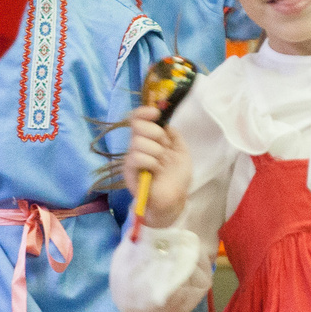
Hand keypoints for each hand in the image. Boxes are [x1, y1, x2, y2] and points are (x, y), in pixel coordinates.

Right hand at [124, 106, 191, 228]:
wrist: (174, 199)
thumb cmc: (177, 176)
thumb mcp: (181, 151)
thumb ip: (174, 135)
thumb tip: (165, 122)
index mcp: (148, 139)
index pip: (137, 118)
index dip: (144, 112)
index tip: (156, 113)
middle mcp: (137, 145)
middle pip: (137, 126)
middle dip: (155, 133)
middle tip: (164, 147)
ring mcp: (132, 158)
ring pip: (138, 142)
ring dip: (156, 152)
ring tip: (162, 163)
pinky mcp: (129, 172)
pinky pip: (136, 157)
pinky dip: (150, 162)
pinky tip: (156, 171)